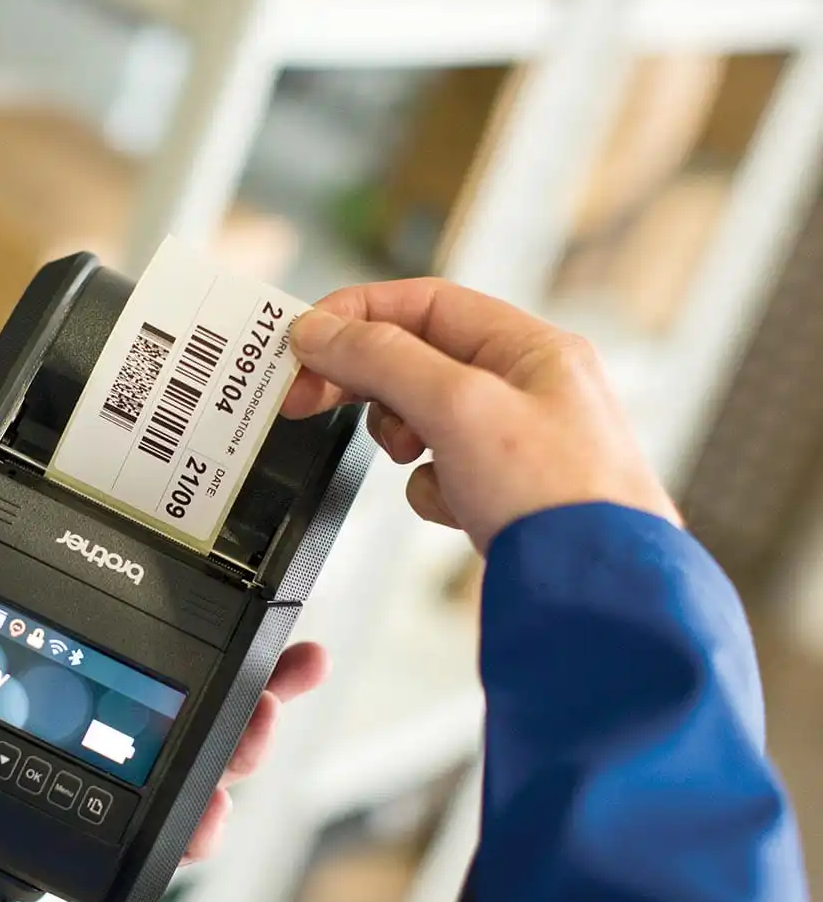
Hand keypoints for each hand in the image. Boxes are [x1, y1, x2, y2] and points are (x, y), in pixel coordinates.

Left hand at [0, 418, 327, 901]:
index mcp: (46, 641)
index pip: (145, 619)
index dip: (214, 606)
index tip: (265, 593)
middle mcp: (76, 705)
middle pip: (190, 689)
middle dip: (254, 682)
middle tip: (286, 674)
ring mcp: (79, 770)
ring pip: (182, 758)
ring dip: (236, 748)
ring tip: (252, 740)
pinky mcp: (66, 830)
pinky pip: (139, 832)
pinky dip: (186, 829)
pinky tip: (204, 819)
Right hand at [284, 278, 679, 550]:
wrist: (599, 597)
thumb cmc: (558, 499)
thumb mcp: (458, 408)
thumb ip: (382, 360)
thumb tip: (321, 330)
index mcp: (532, 348)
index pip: (425, 304)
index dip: (356, 315)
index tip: (303, 341)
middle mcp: (528, 387)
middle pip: (415, 358)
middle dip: (362, 380)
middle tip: (305, 398)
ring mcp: (517, 443)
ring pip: (422, 416)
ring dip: (401, 437)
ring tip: (413, 459)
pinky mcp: (505, 493)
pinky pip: (438, 472)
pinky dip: (431, 489)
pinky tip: (455, 506)